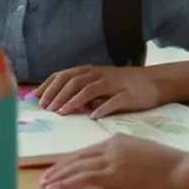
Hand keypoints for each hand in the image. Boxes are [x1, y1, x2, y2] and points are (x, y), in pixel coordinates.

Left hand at [34, 65, 161, 117]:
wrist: (155, 81)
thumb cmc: (121, 85)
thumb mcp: (98, 84)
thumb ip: (80, 91)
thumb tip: (58, 103)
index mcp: (88, 71)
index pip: (62, 75)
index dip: (47, 86)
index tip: (34, 98)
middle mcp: (98, 74)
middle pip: (72, 81)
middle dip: (56, 93)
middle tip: (45, 107)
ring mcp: (113, 83)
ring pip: (89, 89)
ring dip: (73, 100)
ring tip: (62, 112)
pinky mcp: (128, 94)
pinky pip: (114, 101)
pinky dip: (102, 108)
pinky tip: (92, 117)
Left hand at [41, 133, 184, 188]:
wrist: (181, 170)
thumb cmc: (167, 164)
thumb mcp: (139, 151)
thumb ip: (121, 154)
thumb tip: (109, 163)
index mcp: (115, 140)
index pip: (85, 151)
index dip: (68, 161)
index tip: (56, 168)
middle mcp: (109, 147)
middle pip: (76, 157)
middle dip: (58, 168)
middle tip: (44, 177)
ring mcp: (111, 160)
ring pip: (77, 167)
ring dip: (59, 176)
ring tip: (45, 185)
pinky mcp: (114, 174)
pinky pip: (85, 178)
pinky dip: (68, 183)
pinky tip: (57, 188)